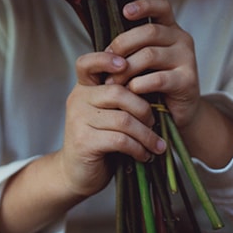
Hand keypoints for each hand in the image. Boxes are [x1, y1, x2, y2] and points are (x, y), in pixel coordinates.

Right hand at [58, 48, 167, 199]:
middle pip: (118, 92)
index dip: (106, 59)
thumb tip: (152, 85)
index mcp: (84, 88)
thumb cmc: (98, 139)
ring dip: (146, 134)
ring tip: (156, 144)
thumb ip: (119, 97)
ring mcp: (79, 120)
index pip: (87, 63)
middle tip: (155, 123)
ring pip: (123, 119)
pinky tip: (144, 155)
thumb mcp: (106, 113)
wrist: (76, 173)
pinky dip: (138, 148)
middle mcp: (78, 99)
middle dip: (143, 108)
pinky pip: (120, 140)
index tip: (126, 64)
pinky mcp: (84, 141)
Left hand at [105, 0, 201, 132]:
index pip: (161, 7)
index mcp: (170, 29)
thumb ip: (129, 50)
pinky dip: (140, 84)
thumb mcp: (140, 61)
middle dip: (123, 44)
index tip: (125, 11)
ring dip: (126, 68)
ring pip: (150, 54)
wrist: (177, 113)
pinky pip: (158, 78)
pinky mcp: (188, 80)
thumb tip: (103, 50)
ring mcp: (187, 58)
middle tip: (107, 59)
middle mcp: (181, 39)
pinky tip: (131, 90)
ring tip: (113, 81)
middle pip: (149, 31)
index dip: (144, 6)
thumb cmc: (153, 84)